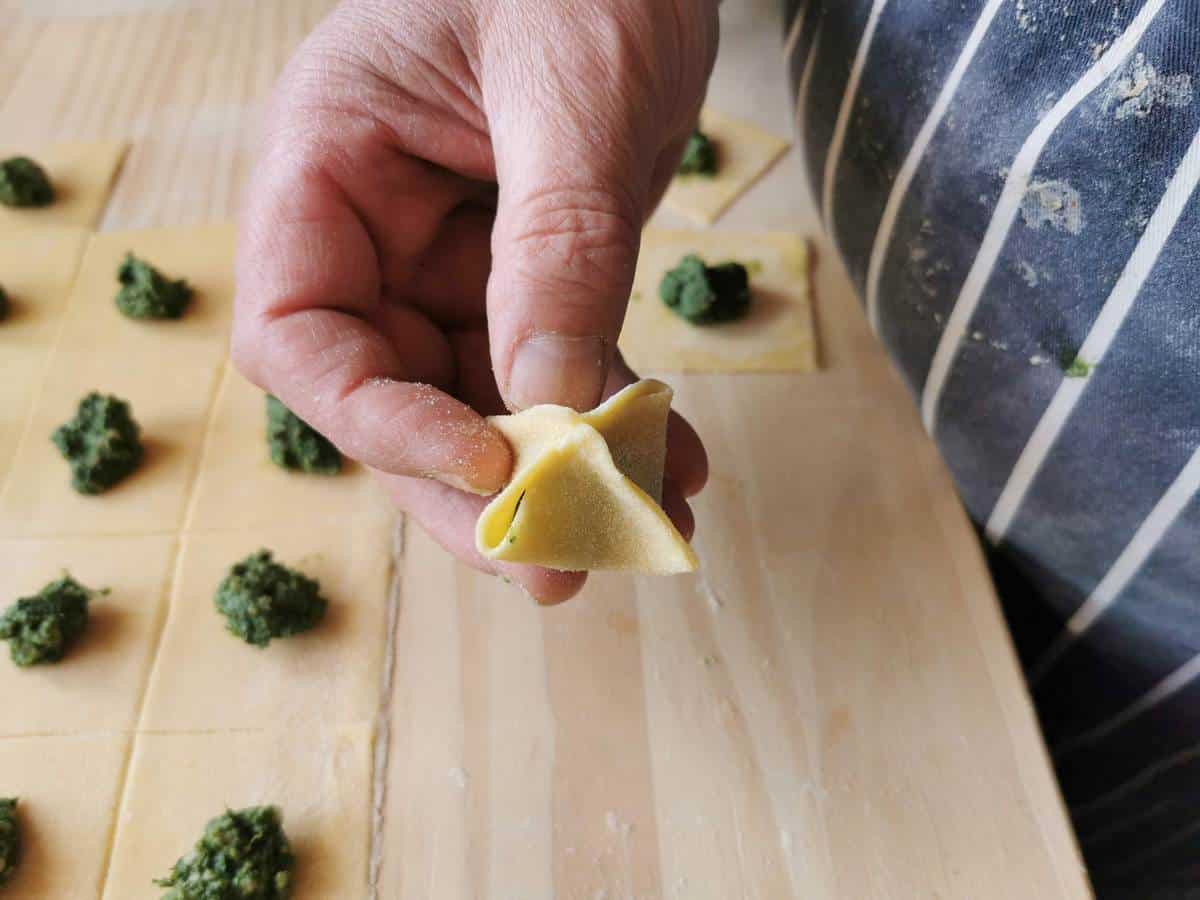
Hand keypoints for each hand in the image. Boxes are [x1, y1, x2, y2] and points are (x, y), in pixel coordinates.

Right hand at [233, 0, 715, 601]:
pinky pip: (556, 368)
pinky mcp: (528, 274)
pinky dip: (609, 421)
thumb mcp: (572, 95)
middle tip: (559, 565)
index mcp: (329, 164)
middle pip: (395, 398)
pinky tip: (669, 464)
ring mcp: (451, 258)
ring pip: (482, 402)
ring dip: (561, 474)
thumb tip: (549, 400)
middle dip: (481, 489)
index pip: (301, 333)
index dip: (378, 421)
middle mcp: (375, 229)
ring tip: (640, 526)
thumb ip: (555, 245)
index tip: (484, 466)